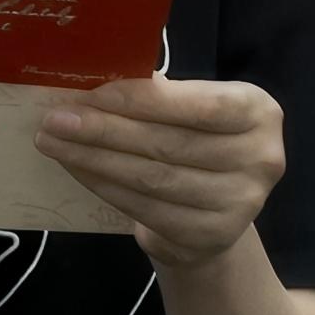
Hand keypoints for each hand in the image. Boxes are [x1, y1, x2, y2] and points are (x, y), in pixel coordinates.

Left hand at [33, 72, 284, 271]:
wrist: (214, 206)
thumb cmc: (194, 136)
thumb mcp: (188, 106)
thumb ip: (156, 93)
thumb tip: (91, 77)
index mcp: (258, 112)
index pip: (198, 104)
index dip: (142, 100)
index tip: (91, 93)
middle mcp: (260, 159)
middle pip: (168, 144)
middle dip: (104, 130)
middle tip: (55, 120)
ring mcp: (240, 205)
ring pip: (152, 179)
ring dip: (94, 160)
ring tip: (53, 142)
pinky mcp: (210, 237)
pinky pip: (146, 209)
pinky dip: (104, 186)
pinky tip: (77, 169)